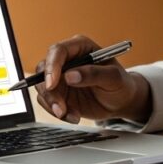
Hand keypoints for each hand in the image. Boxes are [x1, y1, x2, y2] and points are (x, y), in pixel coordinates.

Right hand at [33, 35, 151, 124]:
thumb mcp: (114, 78)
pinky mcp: (58, 92)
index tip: (52, 85)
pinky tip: (73, 116)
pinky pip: (47, 102)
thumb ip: (94, 74)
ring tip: (71, 115)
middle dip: (49, 91)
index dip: (52, 67)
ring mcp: (60, 77)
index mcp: (80, 47)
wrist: (121, 102)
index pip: (58, 51)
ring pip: (42, 87)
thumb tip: (70, 76)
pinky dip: (57, 112)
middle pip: (44, 69)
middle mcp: (67, 60)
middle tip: (60, 108)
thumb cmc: (120, 84)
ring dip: (52, 104)